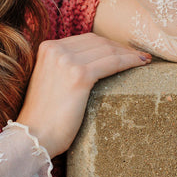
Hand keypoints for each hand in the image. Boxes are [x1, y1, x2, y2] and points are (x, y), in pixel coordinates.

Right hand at [17, 33, 150, 156]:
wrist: (34, 136)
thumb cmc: (44, 116)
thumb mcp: (50, 81)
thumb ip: (64, 67)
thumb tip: (93, 64)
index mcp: (47, 48)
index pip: (85, 40)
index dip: (108, 45)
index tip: (124, 52)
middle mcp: (56, 49)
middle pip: (98, 42)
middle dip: (120, 48)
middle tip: (138, 56)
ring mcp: (66, 61)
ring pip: (108, 50)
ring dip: (129, 54)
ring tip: (143, 60)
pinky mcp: (79, 76)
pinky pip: (112, 63)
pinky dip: (130, 61)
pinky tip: (141, 64)